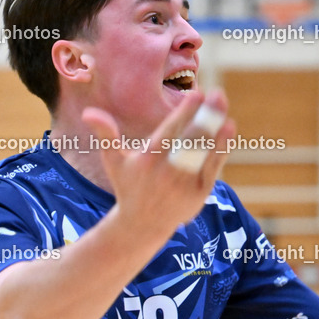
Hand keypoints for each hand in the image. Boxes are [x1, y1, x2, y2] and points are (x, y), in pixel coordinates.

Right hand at [81, 90, 235, 239]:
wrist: (142, 225)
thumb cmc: (128, 186)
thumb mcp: (114, 162)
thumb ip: (106, 135)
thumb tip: (89, 112)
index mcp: (148, 160)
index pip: (170, 132)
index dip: (184, 113)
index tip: (197, 93)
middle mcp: (168, 171)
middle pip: (190, 140)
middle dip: (205, 116)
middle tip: (218, 93)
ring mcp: (185, 183)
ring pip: (204, 152)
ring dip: (216, 128)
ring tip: (223, 104)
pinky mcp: (199, 193)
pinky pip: (212, 167)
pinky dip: (221, 149)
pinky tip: (229, 129)